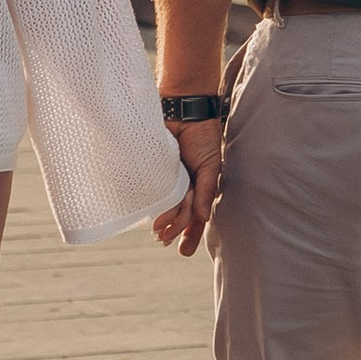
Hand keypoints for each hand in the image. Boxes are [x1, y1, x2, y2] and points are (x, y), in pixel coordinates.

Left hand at [152, 117, 224, 255]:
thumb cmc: (202, 135)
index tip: (183, 251)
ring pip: (169, 204)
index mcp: (199, 186)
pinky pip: (156, 187)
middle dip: (175, 228)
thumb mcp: (210, 166)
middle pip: (181, 213)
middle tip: (165, 241)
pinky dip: (155, 200)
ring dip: (165, 218)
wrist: (185, 108)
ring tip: (158, 232)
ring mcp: (170, 177)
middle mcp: (184, 185)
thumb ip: (205, 191)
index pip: (196, 215)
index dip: (190, 234)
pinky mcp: (155, 168)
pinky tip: (150, 213)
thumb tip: (203, 219)